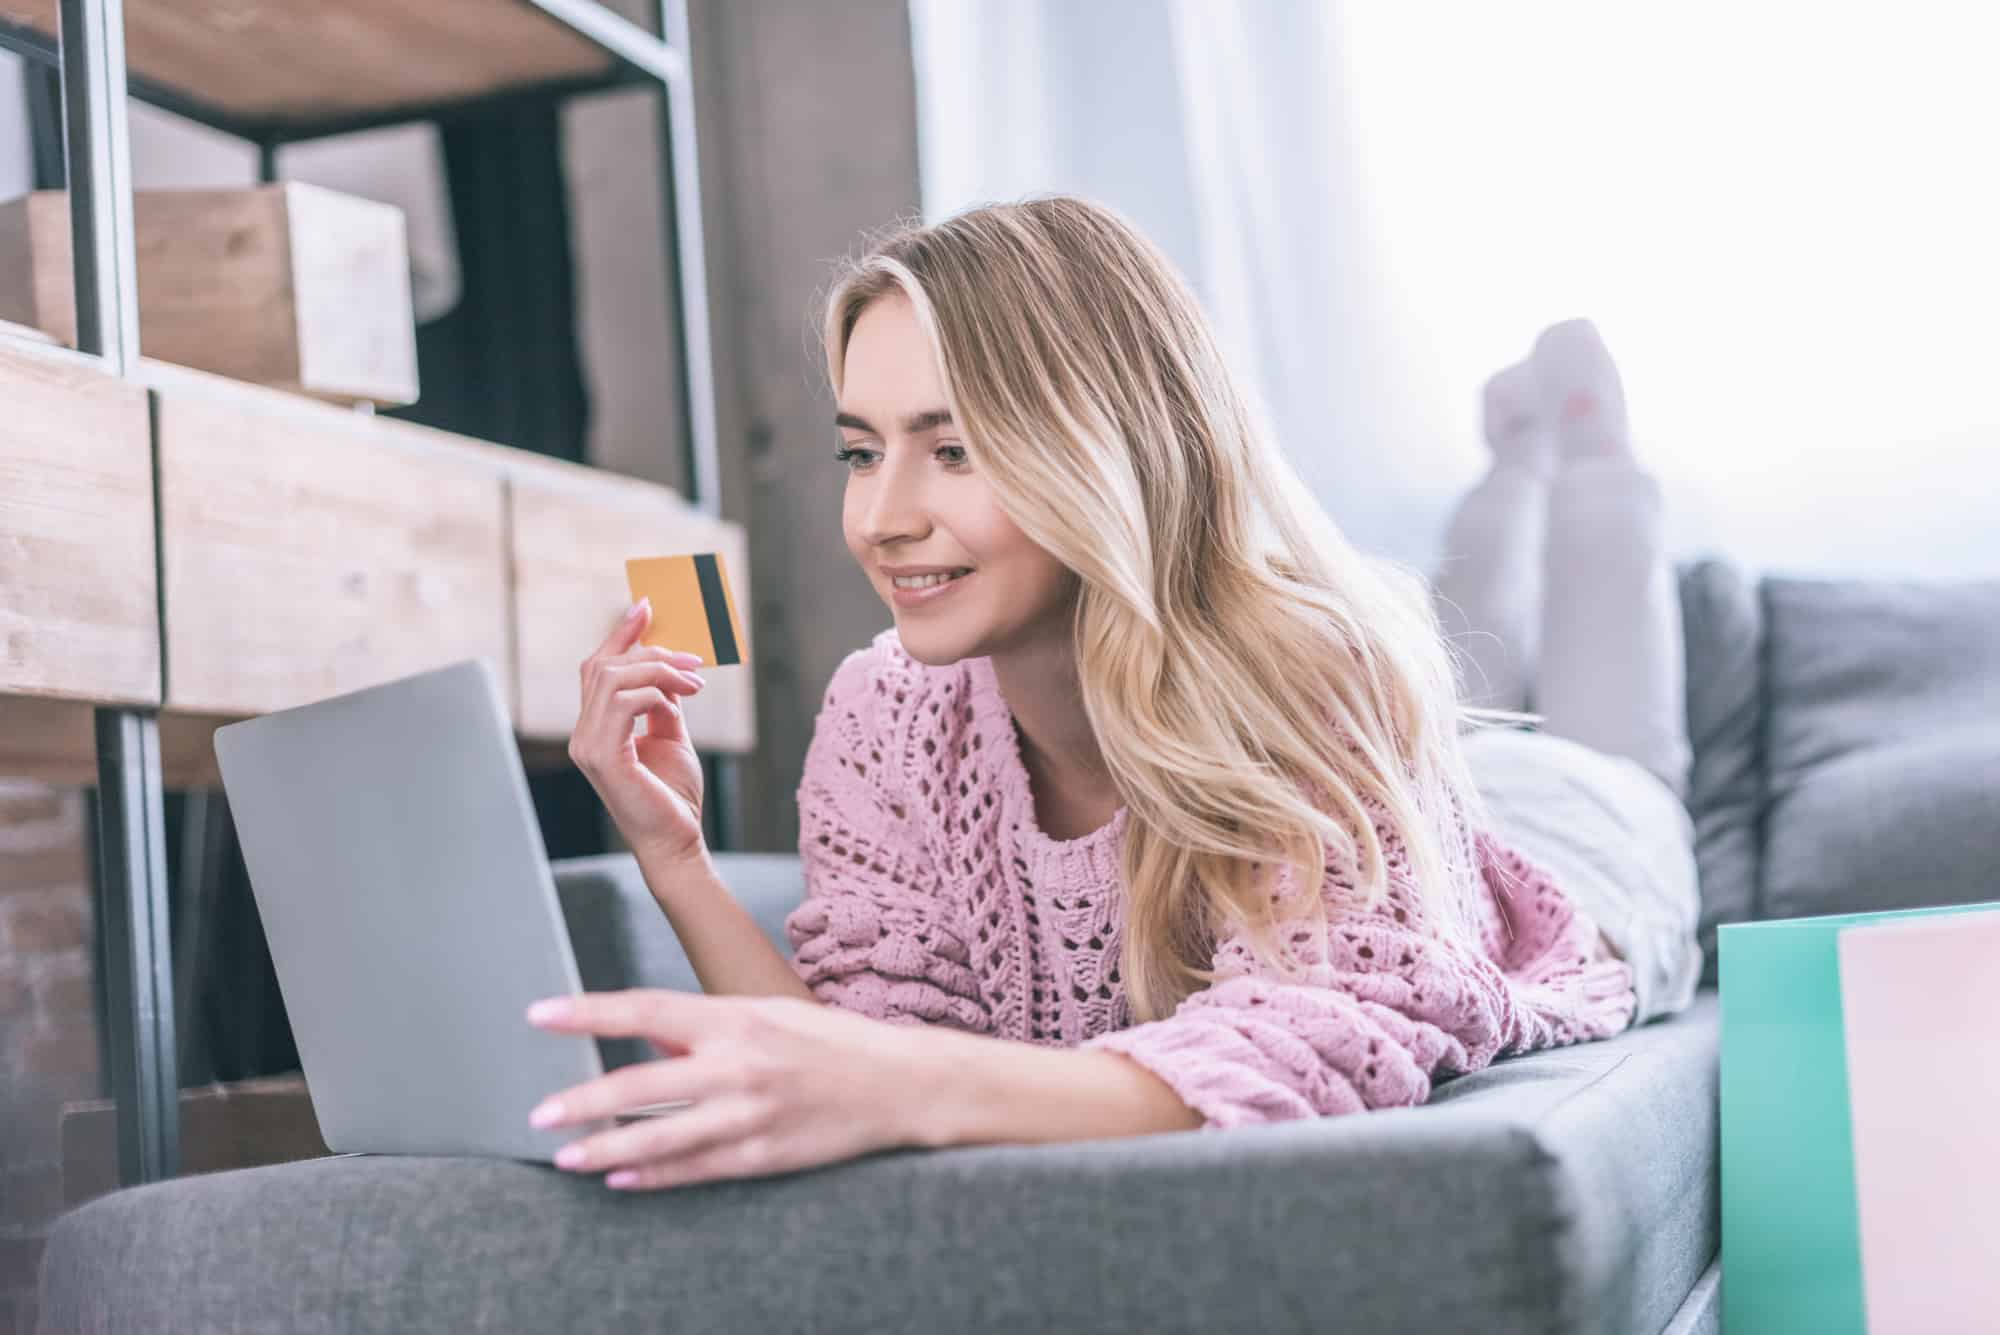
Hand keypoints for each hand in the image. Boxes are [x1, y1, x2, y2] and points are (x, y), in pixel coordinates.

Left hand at [523, 989, 929, 1190]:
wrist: (900, 1084)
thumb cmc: (832, 1043)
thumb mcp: (767, 1015)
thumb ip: (706, 1027)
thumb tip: (650, 1036)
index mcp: (736, 1018)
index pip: (644, 1009)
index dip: (587, 1013)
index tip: (539, 1016)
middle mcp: (738, 1064)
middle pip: (640, 1084)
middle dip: (583, 1100)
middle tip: (540, 1112)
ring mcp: (750, 1113)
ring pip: (660, 1137)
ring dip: (606, 1148)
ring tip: (566, 1155)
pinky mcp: (764, 1153)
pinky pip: (696, 1169)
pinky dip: (654, 1176)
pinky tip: (620, 1180)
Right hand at [570, 599, 709, 863]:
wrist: (676, 840)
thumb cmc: (673, 794)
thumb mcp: (670, 735)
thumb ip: (663, 702)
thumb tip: (668, 669)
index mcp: (594, 728)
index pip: (596, 669)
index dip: (619, 634)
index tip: (645, 606)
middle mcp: (582, 734)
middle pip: (604, 666)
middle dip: (650, 651)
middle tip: (694, 659)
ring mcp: (586, 745)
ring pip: (613, 678)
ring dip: (659, 671)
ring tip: (696, 683)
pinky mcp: (601, 756)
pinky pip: (625, 701)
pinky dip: (656, 694)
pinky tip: (680, 706)